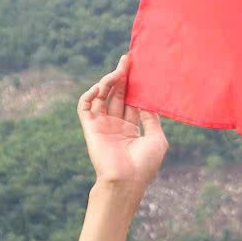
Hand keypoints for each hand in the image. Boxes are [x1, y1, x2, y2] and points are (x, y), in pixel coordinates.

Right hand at [77, 57, 167, 190]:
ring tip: (117, 72)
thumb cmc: (144, 164)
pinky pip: (85, 106)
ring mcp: (103, 125)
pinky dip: (90, 94)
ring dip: (108, 82)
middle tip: (127, 59)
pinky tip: (100, 87)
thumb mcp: (156, 138)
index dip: (135, 85)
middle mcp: (116, 124)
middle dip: (122, 77)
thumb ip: (151, 118)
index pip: (132, 101)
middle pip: (118, 94)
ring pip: (102, 96)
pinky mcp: (90, 127)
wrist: (126, 180)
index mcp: (132, 128)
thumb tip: (149, 100)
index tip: (139, 68)